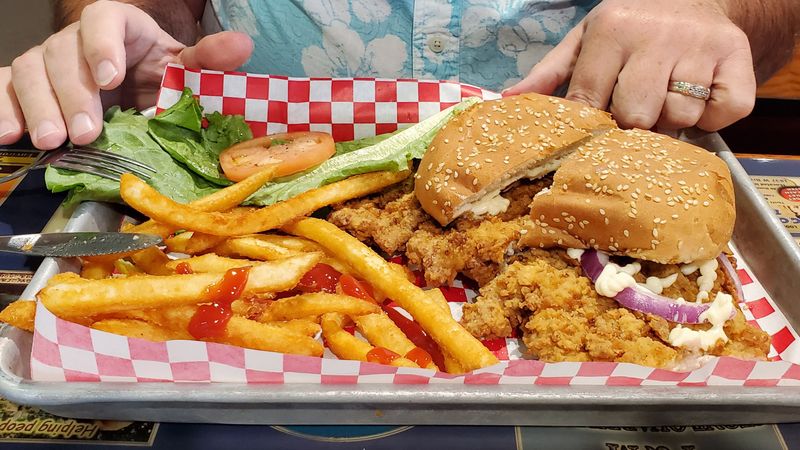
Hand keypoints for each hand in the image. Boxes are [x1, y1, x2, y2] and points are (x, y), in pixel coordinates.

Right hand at [0, 0, 252, 149]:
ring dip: (38, 107)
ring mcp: (47, 63)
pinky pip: (4, 91)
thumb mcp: (186, 70)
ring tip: (52, 141)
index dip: (102, 46)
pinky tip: (10, 135)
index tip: (110, 77)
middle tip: (85, 132)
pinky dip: (3, 110)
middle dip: (73, 95)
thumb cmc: (160, 79)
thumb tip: (242, 45)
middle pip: (61, 54)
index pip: (101, 20)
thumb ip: (209, 59)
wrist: (137, 94)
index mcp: (119, 27)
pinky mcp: (27, 87)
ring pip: (28, 73)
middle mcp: (76, 41)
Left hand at [504, 0, 755, 131]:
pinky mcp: (737, 60)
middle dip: (632, 122)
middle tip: (636, 108)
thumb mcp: (584, 41)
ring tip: (666, 96)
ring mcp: (700, 46)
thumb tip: (508, 100)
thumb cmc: (630, 30)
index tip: (592, 133)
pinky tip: (698, 99)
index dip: (590, 126)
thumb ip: (549, 73)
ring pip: (678, 118)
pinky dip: (710, 119)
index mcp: (611, 29)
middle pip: (636, 116)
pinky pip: (720, 114)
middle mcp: (656, 35)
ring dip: (671, 120)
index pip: (589, 100)